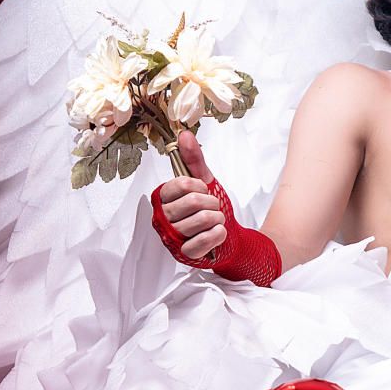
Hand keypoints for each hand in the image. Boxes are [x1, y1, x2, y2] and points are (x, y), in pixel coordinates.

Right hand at [156, 130, 226, 260]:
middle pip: (193, 202)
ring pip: (202, 219)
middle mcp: (162, 218)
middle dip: (212, 203)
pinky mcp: (184, 254)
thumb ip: (194, 160)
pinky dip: (217, 234)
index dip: (199, 186)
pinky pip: (202, 240)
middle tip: (213, 208)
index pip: (180, 184)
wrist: (228, 237)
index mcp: (163, 198)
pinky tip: (218, 233)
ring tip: (215, 221)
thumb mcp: (204, 182)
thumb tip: (184, 135)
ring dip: (218, 218)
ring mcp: (172, 238)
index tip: (203, 190)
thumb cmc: (211, 209)